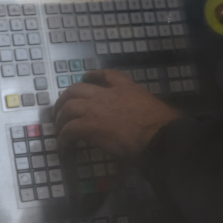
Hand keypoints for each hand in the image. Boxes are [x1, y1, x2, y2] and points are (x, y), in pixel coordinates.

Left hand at [52, 69, 180, 161]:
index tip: (85, 77)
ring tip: (58, 129)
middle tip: (61, 110)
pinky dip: (63, 138)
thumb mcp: (154, 108)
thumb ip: (142, 109)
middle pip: (76, 89)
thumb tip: (143, 121)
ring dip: (60, 119)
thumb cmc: (164, 126)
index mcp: (127, 89)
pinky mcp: (90, 126)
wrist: (161, 137)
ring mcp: (96, 109)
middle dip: (65, 99)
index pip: (107, 75)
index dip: (93, 75)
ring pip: (68, 107)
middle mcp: (108, 95)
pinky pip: (69, 130)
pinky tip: (62, 147)